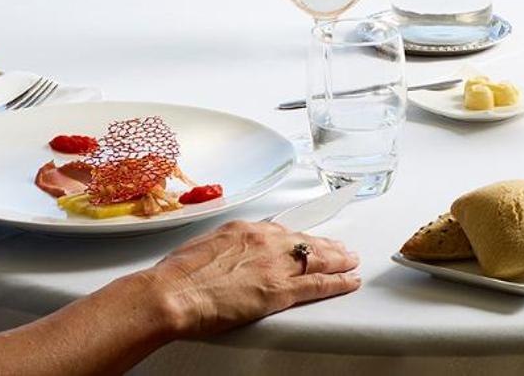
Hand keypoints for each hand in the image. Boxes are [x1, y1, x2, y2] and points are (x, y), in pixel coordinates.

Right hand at [149, 220, 360, 338]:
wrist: (172, 292)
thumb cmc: (178, 275)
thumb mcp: (203, 247)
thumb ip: (224, 248)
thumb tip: (226, 255)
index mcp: (245, 230)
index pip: (283, 231)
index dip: (300, 236)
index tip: (308, 236)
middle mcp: (265, 241)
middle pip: (304, 242)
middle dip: (325, 245)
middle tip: (341, 248)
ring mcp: (275, 265)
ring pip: (317, 260)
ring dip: (338, 260)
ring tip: (351, 261)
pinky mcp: (279, 290)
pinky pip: (317, 284)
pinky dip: (338, 282)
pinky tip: (348, 281)